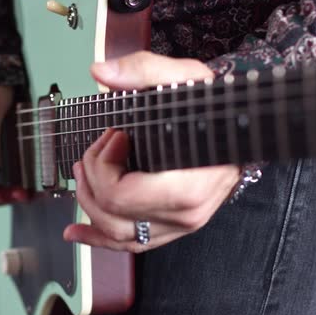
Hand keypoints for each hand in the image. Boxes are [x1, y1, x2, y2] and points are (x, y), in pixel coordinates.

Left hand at [63, 51, 239, 252]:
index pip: (121, 195)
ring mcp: (177, 226)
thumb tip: (100, 72)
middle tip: (100, 145)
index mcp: (188, 186)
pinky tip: (76, 232)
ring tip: (83, 173)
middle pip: (111, 213)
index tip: (115, 136)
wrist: (240, 131)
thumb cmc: (215, 110)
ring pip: (115, 232)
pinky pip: (128, 244)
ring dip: (88, 202)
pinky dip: (96, 239)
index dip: (104, 164)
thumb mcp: (186, 79)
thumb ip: (142, 71)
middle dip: (92, 174)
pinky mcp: (169, 228)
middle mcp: (184, 214)